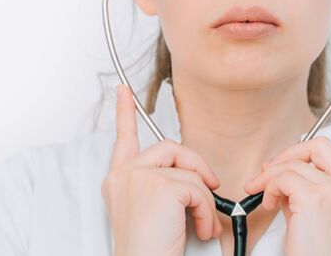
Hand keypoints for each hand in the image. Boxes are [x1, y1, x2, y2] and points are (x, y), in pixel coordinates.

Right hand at [101, 84, 222, 255]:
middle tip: (211, 185)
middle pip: (169, 147)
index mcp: (120, 179)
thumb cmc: (153, 249)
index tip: (123, 91)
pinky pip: (196, 187)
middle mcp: (123, 175)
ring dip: (203, 198)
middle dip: (196, 165)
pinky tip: (201, 228)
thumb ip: (164, 184)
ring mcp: (137, 177)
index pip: (123, 138)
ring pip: (187, 170)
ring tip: (203, 222)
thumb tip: (196, 175)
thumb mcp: (154, 211)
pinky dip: (206, 210)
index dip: (124, 112)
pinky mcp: (157, 186)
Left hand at [244, 90, 330, 255]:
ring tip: (267, 195)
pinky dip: (269, 187)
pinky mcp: (318, 197)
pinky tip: (270, 204)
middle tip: (270, 170)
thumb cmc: (317, 245)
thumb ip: (311, 181)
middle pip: (319, 144)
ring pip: (297, 162)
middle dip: (289, 154)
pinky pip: (284, 177)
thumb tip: (283, 165)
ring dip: (272, 177)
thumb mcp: (319, 208)